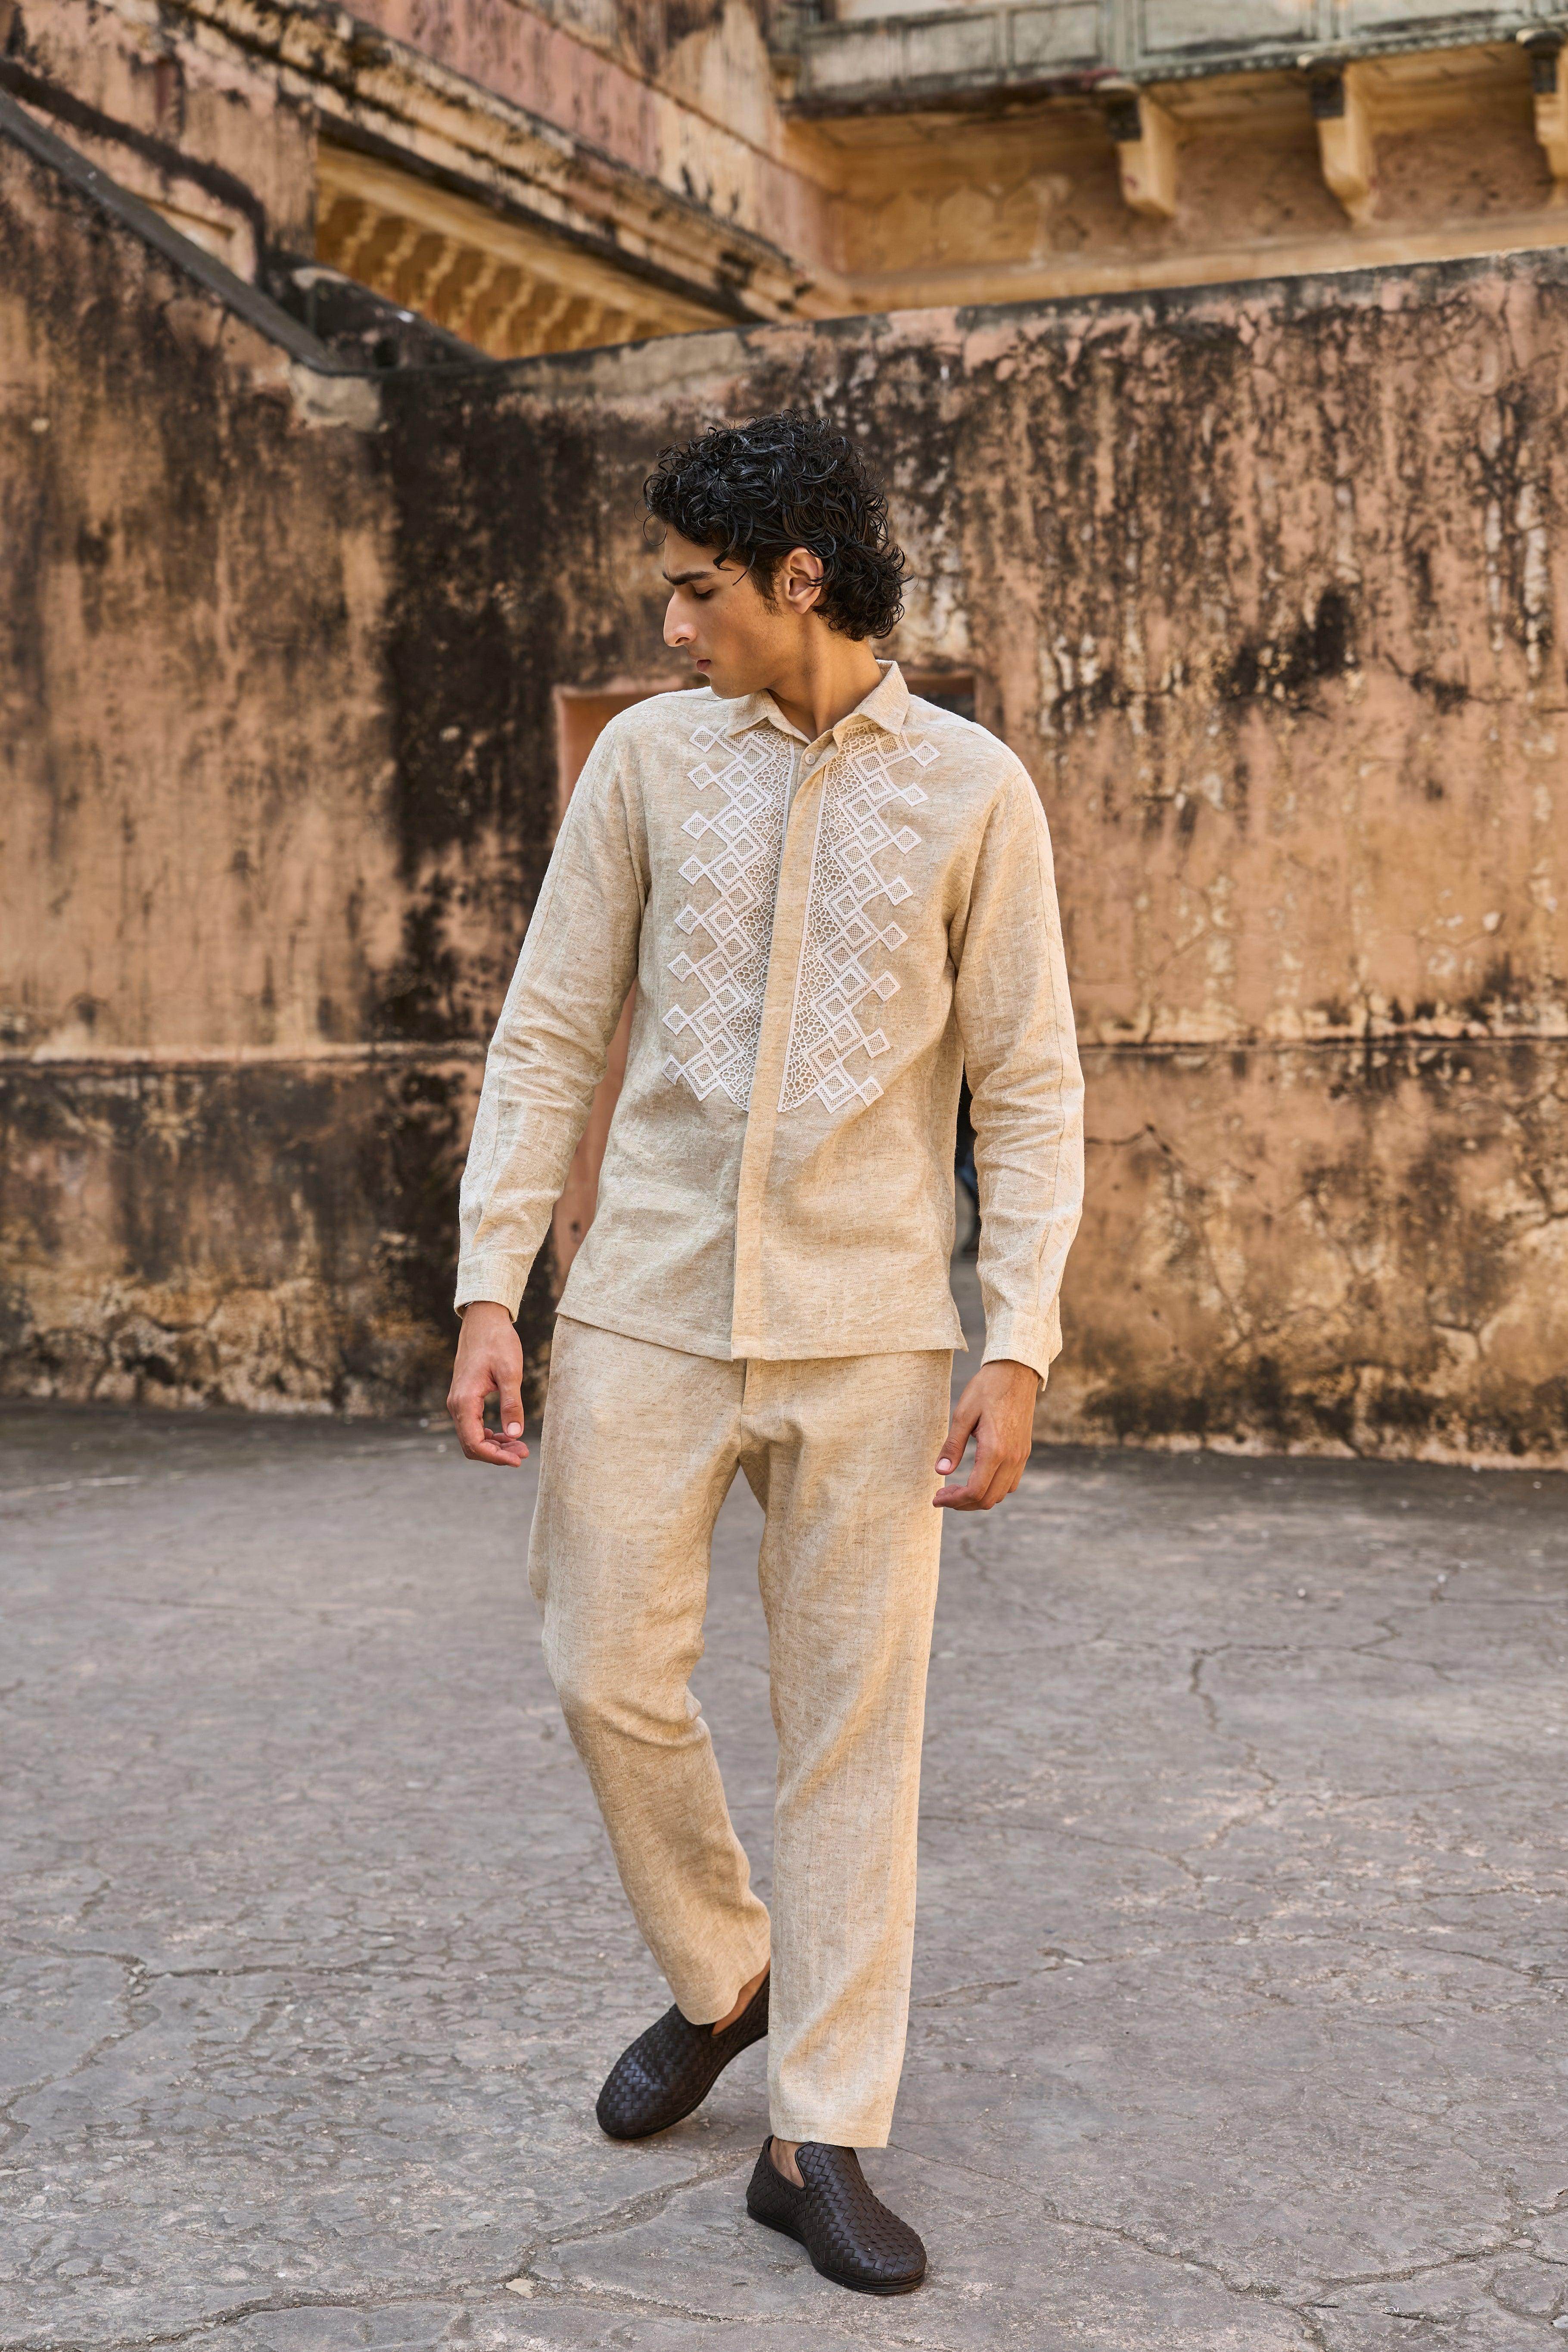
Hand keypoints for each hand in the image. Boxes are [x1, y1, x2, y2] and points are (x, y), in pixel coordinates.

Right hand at [446, 1301, 528, 1466]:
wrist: (484, 1320)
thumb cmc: (497, 1342)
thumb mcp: (510, 1372)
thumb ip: (512, 1405)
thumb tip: (515, 1434)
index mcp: (465, 1400)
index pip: (474, 1442)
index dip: (495, 1457)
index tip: (518, 1460)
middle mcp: (456, 1404)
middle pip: (471, 1444)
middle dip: (497, 1454)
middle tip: (524, 1453)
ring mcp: (459, 1401)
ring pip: (472, 1436)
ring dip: (494, 1446)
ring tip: (520, 1446)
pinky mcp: (465, 1398)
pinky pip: (473, 1425)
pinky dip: (489, 1434)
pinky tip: (508, 1434)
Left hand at [933, 1359, 1037, 1509]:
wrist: (1016, 1371)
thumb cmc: (987, 1389)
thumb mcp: (963, 1414)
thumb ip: (952, 1446)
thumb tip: (940, 1471)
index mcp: (995, 1450)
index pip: (975, 1491)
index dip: (953, 1501)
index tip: (937, 1498)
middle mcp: (1012, 1458)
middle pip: (988, 1499)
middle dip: (963, 1503)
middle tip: (943, 1495)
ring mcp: (1021, 1456)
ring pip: (1002, 1494)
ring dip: (979, 1498)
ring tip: (958, 1489)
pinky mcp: (1024, 1451)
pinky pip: (1011, 1482)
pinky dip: (993, 1488)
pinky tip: (978, 1477)